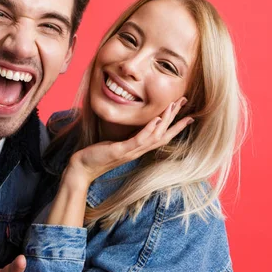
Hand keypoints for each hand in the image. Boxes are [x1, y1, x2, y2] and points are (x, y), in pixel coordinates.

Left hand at [66, 96, 192, 186]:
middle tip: (184, 103)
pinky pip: (138, 140)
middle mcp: (138, 151)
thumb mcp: (116, 144)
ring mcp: (131, 152)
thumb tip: (134, 129)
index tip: (189, 116)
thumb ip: (128, 138)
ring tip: (173, 106)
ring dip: (165, 121)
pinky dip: (149, 129)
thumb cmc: (97, 155)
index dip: (176, 127)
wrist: (82, 168)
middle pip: (163, 134)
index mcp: (138, 148)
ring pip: (154, 136)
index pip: (162, 136)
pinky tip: (156, 119)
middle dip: (175, 119)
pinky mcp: (120, 151)